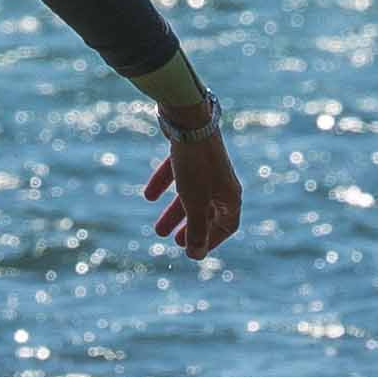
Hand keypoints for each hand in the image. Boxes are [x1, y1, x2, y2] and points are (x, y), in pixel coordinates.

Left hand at [142, 106, 241, 258]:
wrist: (189, 120)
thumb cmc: (196, 165)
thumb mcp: (195, 202)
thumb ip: (196, 230)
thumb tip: (196, 256)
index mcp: (229, 196)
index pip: (227, 225)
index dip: (212, 241)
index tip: (195, 251)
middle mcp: (221, 181)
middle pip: (207, 212)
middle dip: (190, 228)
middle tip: (175, 242)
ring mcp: (206, 166)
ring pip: (191, 195)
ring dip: (174, 212)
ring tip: (157, 230)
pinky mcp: (190, 151)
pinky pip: (178, 174)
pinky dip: (165, 185)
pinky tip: (148, 195)